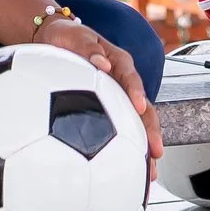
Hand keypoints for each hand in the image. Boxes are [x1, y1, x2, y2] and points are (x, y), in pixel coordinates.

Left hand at [35, 20, 163, 163]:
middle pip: (142, 109)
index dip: (137, 93)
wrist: (53, 39)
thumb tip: (99, 63)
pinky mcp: (106, 111)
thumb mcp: (75, 36)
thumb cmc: (66, 36)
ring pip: (134, 124)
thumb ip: (87, 48)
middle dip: (150, 132)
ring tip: (149, 175)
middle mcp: (121, 81)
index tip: (140, 108)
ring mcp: (116, 97)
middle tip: (156, 154)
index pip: (131, 77)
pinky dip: (123, 151)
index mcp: (117, 61)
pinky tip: (124, 171)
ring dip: (142, 149)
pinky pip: (118, 131)